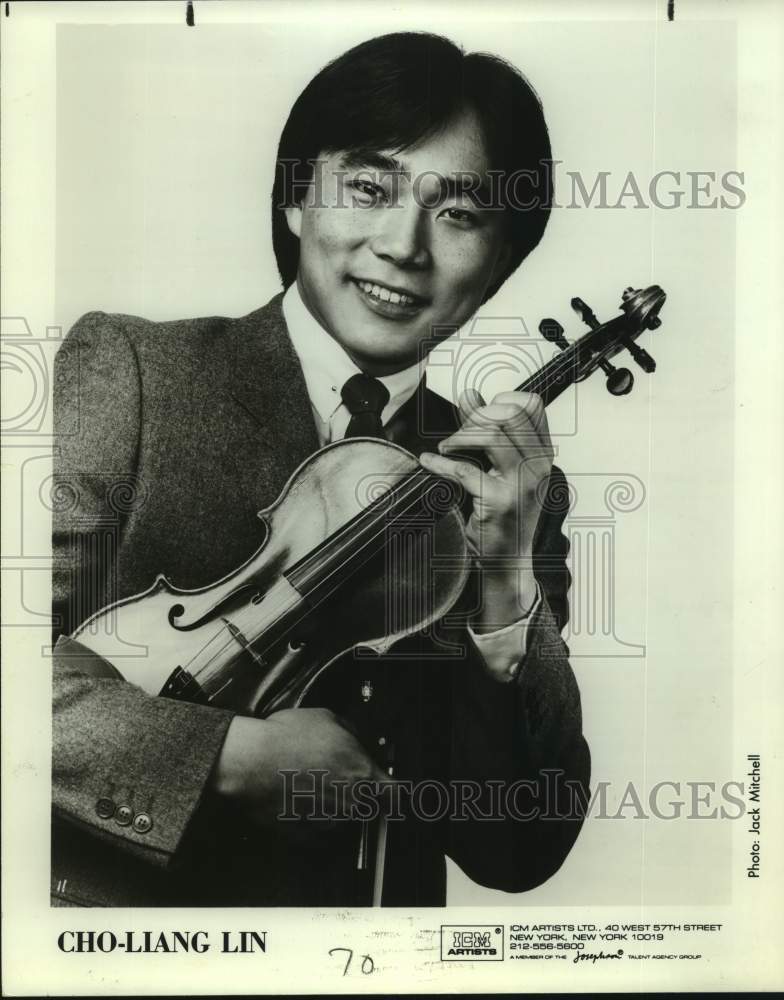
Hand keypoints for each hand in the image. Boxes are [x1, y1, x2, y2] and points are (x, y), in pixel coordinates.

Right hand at [211, 708, 387, 827]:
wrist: (252, 761)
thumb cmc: (288, 738)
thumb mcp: (328, 718)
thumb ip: (351, 732)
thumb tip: (355, 738)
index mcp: (363, 775)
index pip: (395, 795)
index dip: (394, 792)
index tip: (390, 790)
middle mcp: (350, 804)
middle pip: (367, 807)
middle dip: (357, 795)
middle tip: (336, 778)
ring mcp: (327, 823)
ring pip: (340, 818)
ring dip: (331, 806)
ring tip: (308, 783)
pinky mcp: (304, 836)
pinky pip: (316, 832)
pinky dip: (310, 820)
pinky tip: (296, 799)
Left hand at [419, 389, 552, 630]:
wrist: (508, 561)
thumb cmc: (507, 514)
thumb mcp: (503, 469)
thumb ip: (486, 430)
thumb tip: (469, 395)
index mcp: (543, 454)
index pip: (532, 404)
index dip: (501, 400)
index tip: (480, 414)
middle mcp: (538, 466)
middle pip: (510, 414)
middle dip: (477, 416)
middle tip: (460, 435)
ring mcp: (520, 484)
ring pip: (492, 435)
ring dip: (461, 436)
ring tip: (447, 447)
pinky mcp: (498, 502)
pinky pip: (464, 471)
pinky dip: (440, 463)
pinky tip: (430, 462)